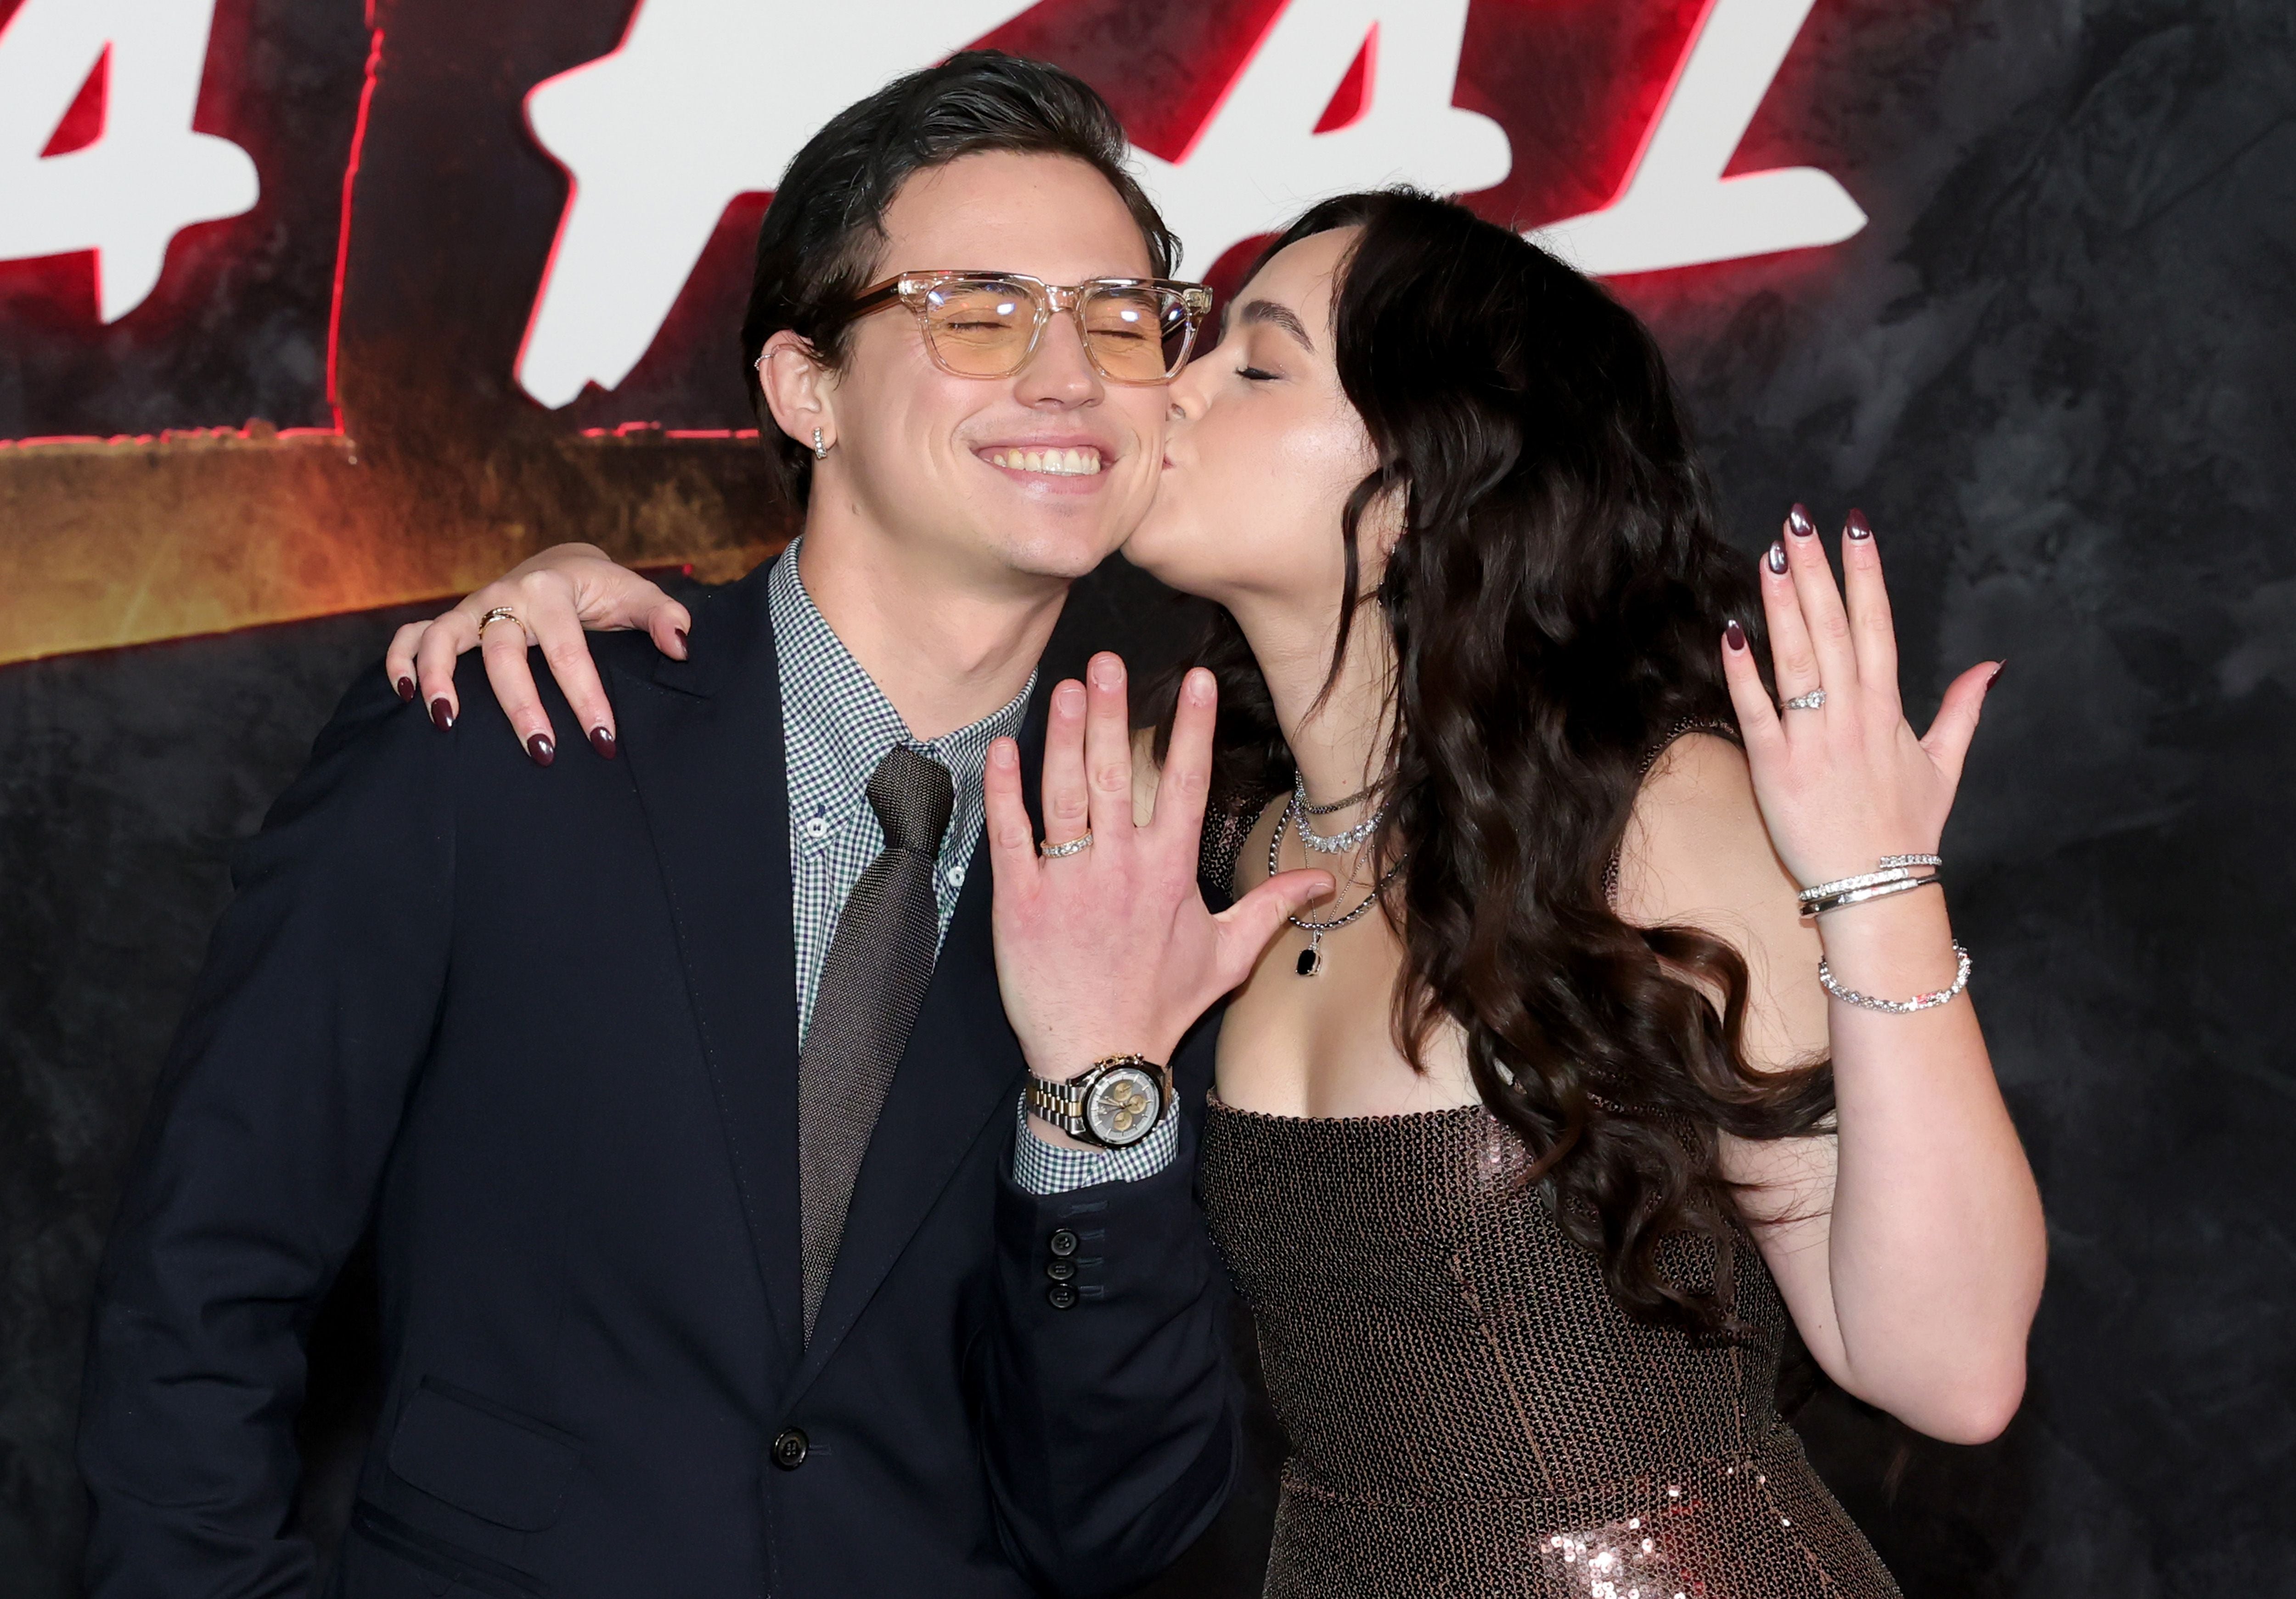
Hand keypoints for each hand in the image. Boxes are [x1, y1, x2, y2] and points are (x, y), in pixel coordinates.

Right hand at [383, 544, 689, 761]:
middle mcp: (506, 595)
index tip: (604, 741)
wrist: (561, 564)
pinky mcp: (452, 620)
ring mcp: (473, 607)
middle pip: (504, 653)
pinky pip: (410, 636)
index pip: (569, 650)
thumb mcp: (636, 595)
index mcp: (553, 590)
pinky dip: (399, 661)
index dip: (586, 698)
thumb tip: (680, 646)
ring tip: (446, 725)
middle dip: (521, 706)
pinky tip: (404, 698)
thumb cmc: (602, 590)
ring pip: (441, 639)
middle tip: (542, 753)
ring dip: (439, 680)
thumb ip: (663, 616)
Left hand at [983, 654, 1332, 1092]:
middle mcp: (1120, 868)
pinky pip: (1011, 835)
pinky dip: (1006, 791)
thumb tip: (1324, 883)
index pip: (1186, 784)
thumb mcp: (1227, 957)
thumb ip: (1271, 908)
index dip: (1191, 729)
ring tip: (1067, 687)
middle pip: (1117, 774)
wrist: (1098, 1060)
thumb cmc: (1160, 1008)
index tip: (1196, 679)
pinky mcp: (1020, 901)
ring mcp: (1067, 882)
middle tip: (1109, 662)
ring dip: (1065, 737)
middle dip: (1113, 713)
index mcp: (1169, 872)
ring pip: (1065, 794)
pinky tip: (1005, 749)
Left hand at [1721, 506, 1999, 887]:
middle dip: (1815, 571)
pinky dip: (1744, 672)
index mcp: (1888, 709)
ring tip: (1769, 555)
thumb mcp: (1945, 766)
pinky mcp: (1776, 767)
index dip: (1865, 574)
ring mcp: (1814, 739)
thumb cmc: (1906, 830)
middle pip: (1833, 628)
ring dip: (1782, 604)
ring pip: (1797, 658)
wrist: (1878, 891)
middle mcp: (1852, 716)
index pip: (1878, 626)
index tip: (1855, 529)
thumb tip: (1992, 667)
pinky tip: (1733, 631)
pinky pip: (1757, 710)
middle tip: (1798, 520)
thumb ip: (1963, 710)